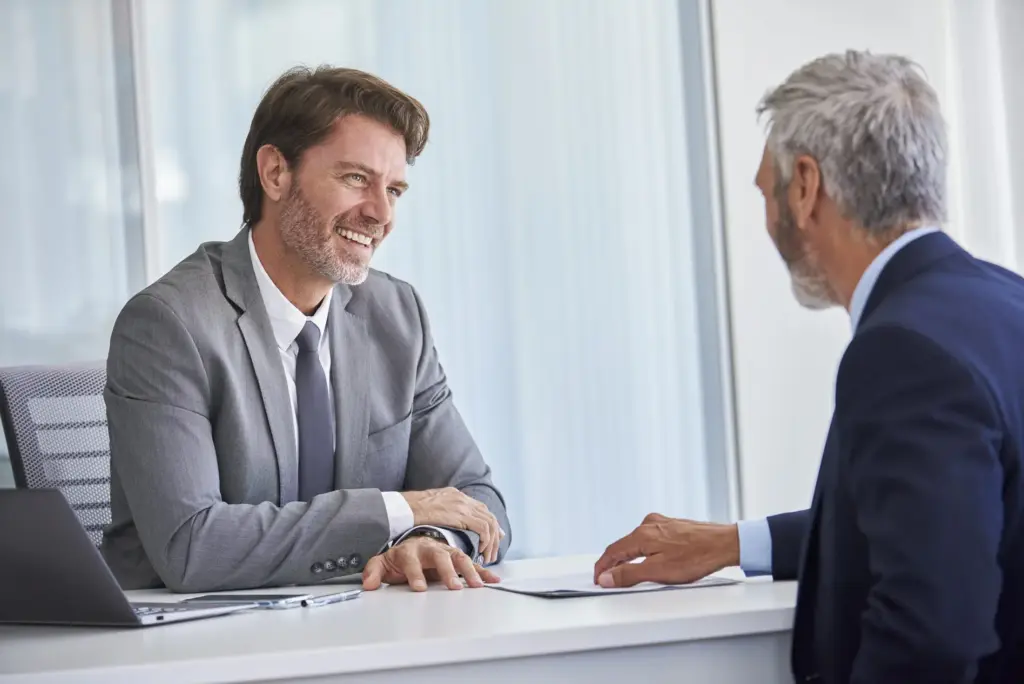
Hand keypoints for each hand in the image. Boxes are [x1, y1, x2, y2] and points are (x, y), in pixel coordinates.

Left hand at [362, 536, 500, 591]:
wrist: (412, 547)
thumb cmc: (400, 559)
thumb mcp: (383, 564)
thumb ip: (374, 572)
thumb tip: (368, 584)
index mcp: (410, 550)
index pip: (412, 560)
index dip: (415, 573)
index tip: (418, 588)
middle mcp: (430, 548)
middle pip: (440, 556)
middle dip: (447, 571)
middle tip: (453, 586)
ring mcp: (445, 552)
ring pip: (459, 558)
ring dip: (469, 571)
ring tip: (475, 585)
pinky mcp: (456, 559)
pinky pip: (472, 564)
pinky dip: (482, 571)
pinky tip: (492, 580)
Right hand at [401, 488, 503, 563]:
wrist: (403, 508)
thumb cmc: (410, 511)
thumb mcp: (430, 508)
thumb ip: (442, 513)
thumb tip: (449, 524)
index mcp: (455, 495)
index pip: (480, 508)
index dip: (490, 524)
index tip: (494, 537)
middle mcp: (462, 498)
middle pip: (488, 515)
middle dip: (495, 536)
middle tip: (493, 552)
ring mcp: (463, 505)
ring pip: (489, 523)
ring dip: (491, 542)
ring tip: (487, 557)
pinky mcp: (461, 515)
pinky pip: (483, 528)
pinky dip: (485, 540)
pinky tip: (480, 551)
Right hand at [593, 513, 739, 587]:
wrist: (725, 543)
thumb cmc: (697, 556)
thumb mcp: (658, 571)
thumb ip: (628, 574)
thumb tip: (606, 577)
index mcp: (642, 535)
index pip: (612, 551)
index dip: (603, 567)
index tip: (598, 578)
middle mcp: (649, 524)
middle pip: (623, 545)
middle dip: (614, 562)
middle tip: (609, 578)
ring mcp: (662, 523)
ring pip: (637, 541)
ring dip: (629, 556)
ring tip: (627, 571)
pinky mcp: (674, 526)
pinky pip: (651, 539)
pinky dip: (644, 550)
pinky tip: (649, 558)